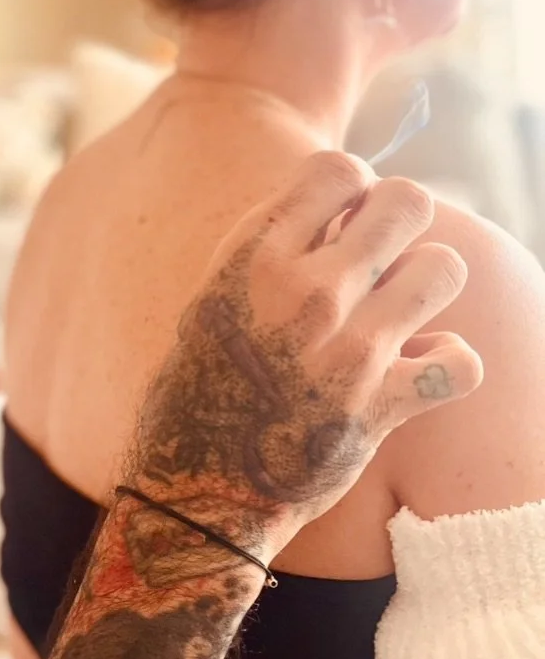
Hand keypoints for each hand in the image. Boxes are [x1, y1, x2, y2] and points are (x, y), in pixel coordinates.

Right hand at [128, 151, 482, 556]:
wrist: (197, 488)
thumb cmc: (200, 387)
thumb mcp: (214, 298)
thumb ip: (273, 253)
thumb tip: (336, 211)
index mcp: (254, 258)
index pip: (338, 170)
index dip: (353, 190)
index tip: (342, 222)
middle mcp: (305, 293)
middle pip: (407, 202)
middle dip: (403, 222)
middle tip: (382, 258)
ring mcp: (347, 349)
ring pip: (444, 268)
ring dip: (429, 285)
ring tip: (402, 309)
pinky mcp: (381, 406)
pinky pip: (460, 361)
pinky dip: (448, 365)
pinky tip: (418, 369)